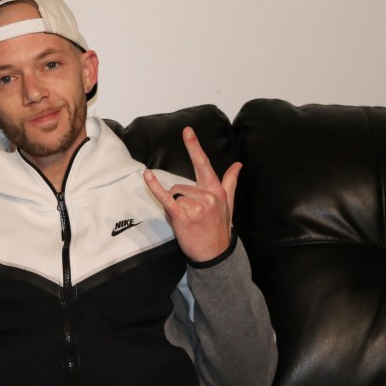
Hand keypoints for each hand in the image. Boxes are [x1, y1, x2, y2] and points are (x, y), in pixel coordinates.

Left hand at [144, 127, 240, 262]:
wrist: (215, 254)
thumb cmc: (219, 228)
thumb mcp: (228, 204)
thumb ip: (230, 182)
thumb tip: (238, 165)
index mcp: (216, 190)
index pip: (203, 164)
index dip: (194, 146)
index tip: (187, 131)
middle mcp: (207, 196)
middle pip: (180, 186)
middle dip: (180, 200)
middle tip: (191, 217)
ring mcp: (196, 206)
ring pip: (174, 196)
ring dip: (175, 208)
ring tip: (187, 221)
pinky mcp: (183, 217)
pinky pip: (166, 198)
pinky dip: (155, 188)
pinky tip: (147, 176)